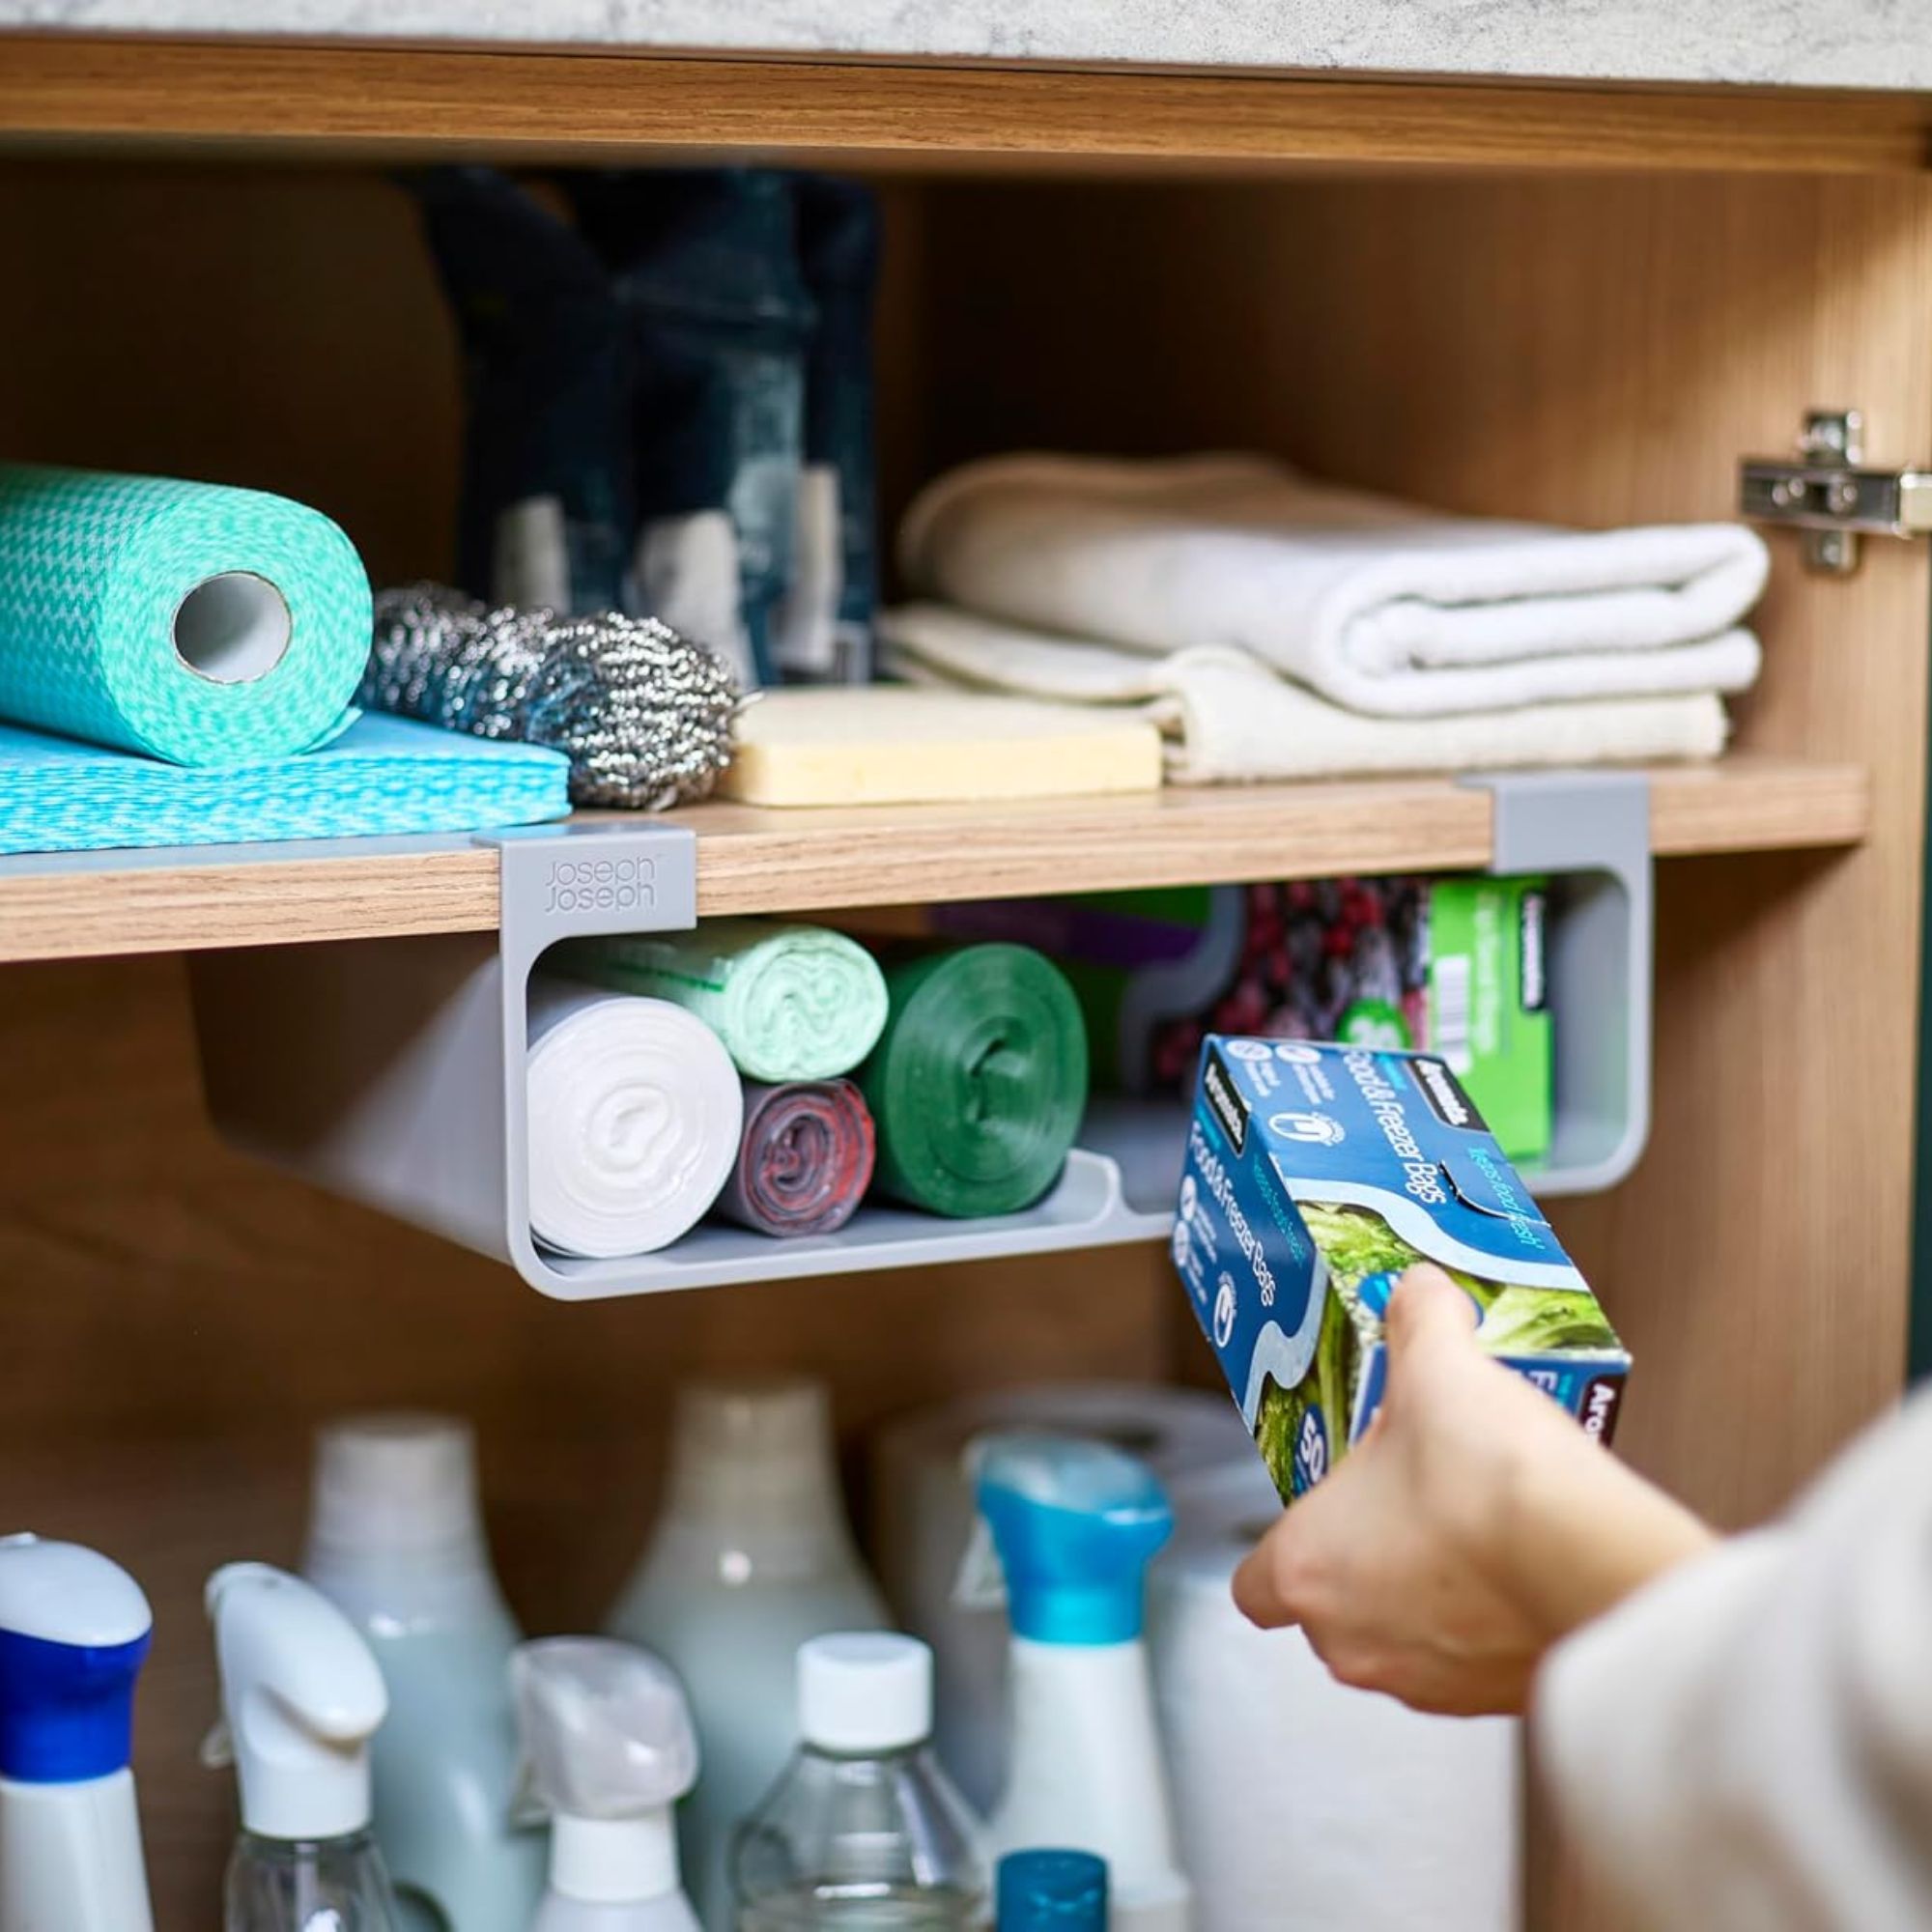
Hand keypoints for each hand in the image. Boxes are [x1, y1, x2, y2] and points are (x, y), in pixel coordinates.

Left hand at [1232, 1264, 1713, 1715]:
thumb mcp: (1438, 1368)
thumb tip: (1420, 1292)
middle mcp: (1354, 1642)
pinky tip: (1522, 1569)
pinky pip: (1473, 1665)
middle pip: (1331, 1610)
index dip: (1282, 1547)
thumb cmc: (1490, 1485)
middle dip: (1364, 1560)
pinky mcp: (1498, 1703)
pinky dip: (1488, 1627)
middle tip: (1405, 1501)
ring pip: (1403, 1644)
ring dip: (1427, 1598)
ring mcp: (1427, 1684)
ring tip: (1472, 1529)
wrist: (1593, 1564)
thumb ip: (1419, 1322)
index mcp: (1308, 1567)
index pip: (1255, 1586)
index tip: (1319, 1507)